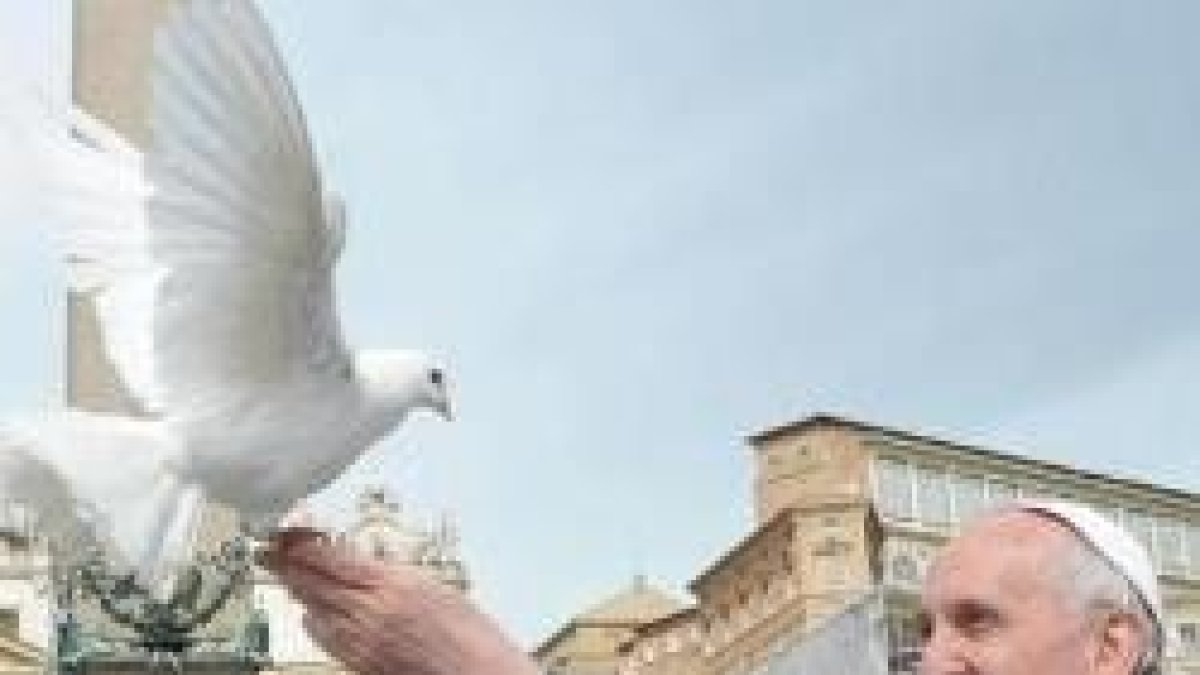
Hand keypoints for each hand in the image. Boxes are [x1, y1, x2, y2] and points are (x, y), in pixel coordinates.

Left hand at [263, 529, 539, 674]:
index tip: (286, 532)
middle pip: (312, 583)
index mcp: (390, 585)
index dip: (300, 544)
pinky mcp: (360, 664)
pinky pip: (325, 638)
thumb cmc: (472, 637)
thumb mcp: (436, 586)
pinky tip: (310, 615)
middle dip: (287, 564)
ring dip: (297, 590)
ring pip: (313, 609)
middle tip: (269, 551)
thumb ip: (395, 575)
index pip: (329, 558)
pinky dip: (313, 621)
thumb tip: (367, 567)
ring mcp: (361, 642)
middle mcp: (369, 613)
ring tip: (284, 575)